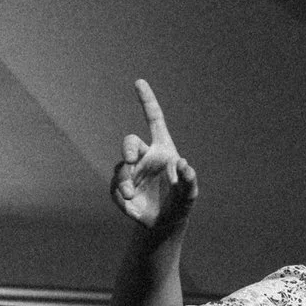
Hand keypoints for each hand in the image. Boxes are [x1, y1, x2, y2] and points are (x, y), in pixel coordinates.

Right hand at [112, 78, 196, 230]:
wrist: (165, 223)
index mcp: (162, 149)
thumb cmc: (180, 203)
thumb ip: (190, 180)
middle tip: (130, 159)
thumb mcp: (190, 194)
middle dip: (128, 148)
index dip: (147, 101)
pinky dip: (121, 196)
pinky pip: (115, 188)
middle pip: (130, 143)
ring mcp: (130, 172)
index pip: (154, 120)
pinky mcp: (120, 189)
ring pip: (120, 168)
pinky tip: (130, 204)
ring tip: (131, 195)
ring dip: (124, 181)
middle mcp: (144, 157)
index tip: (139, 82)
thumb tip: (183, 164)